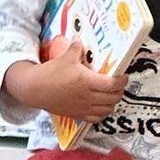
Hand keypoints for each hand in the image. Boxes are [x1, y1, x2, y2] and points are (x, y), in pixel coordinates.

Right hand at [3, 44, 128, 121]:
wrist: (35, 89)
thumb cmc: (51, 73)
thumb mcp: (66, 58)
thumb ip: (77, 49)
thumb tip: (80, 41)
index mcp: (87, 81)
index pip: (112, 84)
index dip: (122, 81)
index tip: (124, 76)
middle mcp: (88, 96)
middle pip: (113, 98)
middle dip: (119, 91)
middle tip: (119, 85)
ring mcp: (83, 107)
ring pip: (107, 109)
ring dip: (113, 103)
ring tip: (112, 95)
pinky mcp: (77, 114)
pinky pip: (96, 119)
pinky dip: (102, 114)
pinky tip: (102, 107)